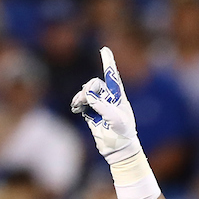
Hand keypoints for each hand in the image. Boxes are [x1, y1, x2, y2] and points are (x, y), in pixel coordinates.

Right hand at [71, 47, 139, 164]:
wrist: (119, 150)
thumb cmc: (122, 133)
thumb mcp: (114, 118)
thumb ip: (101, 105)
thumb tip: (87, 95)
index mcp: (118, 96)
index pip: (112, 76)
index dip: (108, 62)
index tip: (104, 49)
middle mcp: (108, 98)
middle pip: (94, 84)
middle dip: (89, 89)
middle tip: (85, 100)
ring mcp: (99, 106)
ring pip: (86, 93)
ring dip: (81, 97)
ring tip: (78, 105)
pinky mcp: (92, 114)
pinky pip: (82, 103)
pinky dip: (78, 103)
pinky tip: (76, 108)